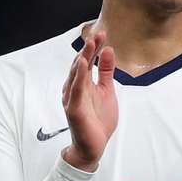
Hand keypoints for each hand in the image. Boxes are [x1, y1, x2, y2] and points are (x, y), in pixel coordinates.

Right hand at [61, 31, 117, 171]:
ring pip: (76, 75)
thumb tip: (109, 50)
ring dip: (83, 58)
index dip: (95, 48)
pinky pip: (76, 91)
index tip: (103, 34)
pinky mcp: (74, 109)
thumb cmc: (98, 120)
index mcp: (83, 84)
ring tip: (90, 45)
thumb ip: (107, 72)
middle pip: (81, 65)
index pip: (88, 61)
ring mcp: (72, 98)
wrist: (93, 146)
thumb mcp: (107, 91)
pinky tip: (83, 65)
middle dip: (89, 49)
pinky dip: (79, 77)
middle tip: (97, 35)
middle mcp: (75, 88)